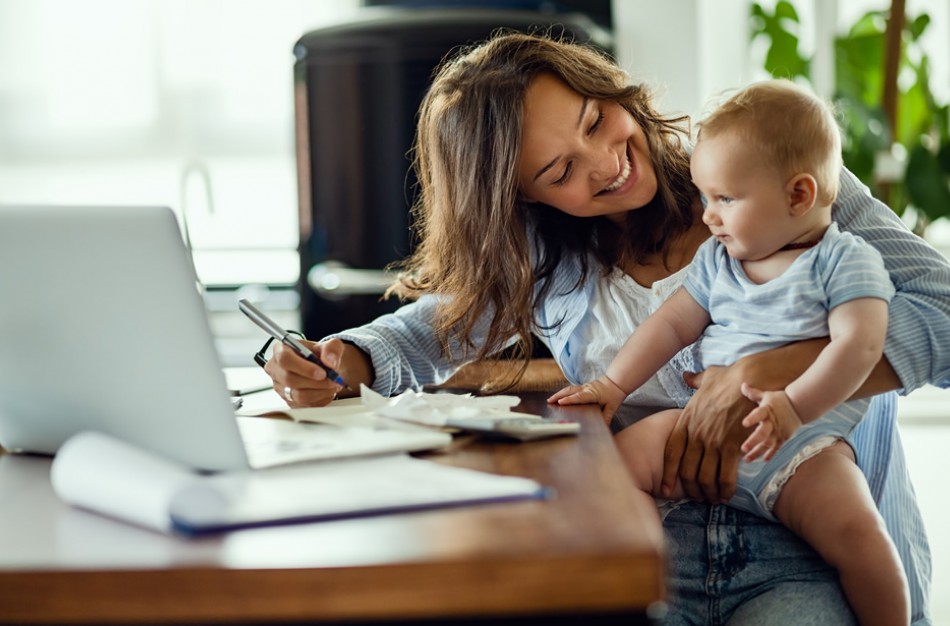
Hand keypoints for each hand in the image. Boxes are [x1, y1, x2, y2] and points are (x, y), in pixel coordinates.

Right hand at [263, 338, 347, 406]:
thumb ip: (332, 348)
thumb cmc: (321, 355)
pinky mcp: (289, 401)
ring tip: (333, 385)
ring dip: (320, 392)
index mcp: (281, 349)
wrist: (323, 368)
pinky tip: (327, 391)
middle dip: (316, 382)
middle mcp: (276, 369)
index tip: (322, 372)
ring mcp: (280, 387)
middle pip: (290, 380)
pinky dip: (320, 399)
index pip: (285, 359)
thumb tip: (330, 361)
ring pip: (298, 396)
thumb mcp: (331, 345)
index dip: (304, 368)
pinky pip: (304, 405)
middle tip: (333, 380)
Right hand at [548, 376, 626, 423]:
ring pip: (569, 389)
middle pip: (570, 391)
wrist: (616, 381)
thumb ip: (607, 417)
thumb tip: (603, 427)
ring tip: (550, 400)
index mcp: (593, 394)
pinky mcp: (583, 387)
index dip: (569, 400)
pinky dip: (563, 393)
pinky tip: (558, 397)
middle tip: (549, 401)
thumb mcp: (612, 407)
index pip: (579, 397)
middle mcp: (586, 389)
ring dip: (559, 393)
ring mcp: (584, 386)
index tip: (560, 402)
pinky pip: (571, 389)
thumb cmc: (614, 394)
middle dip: (558, 395)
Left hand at [661, 366, 752, 502]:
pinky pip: (725, 475)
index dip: (668, 474)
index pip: (671, 453)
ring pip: (705, 477)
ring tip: (713, 499)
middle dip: (691, 489)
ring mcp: (713, 441)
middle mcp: (696, 434)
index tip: (666, 489)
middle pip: (686, 470)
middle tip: (698, 497)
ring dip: (708, 492)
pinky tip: (727, 494)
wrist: (750, 379)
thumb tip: (686, 376)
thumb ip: (694, 381)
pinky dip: (725, 489)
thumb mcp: (706, 378)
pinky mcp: (732, 446)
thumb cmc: (730, 378)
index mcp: (686, 421)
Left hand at [740, 383, 802, 461]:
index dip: (752, 418)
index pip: (758, 414)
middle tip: (743, 449)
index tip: (744, 423)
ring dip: (757, 452)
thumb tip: (742, 384)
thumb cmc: (779, 400)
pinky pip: (776, 448)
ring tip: (747, 459)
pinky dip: (771, 454)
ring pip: (768, 444)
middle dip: (753, 441)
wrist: (800, 406)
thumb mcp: (766, 395)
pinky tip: (763, 460)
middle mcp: (772, 422)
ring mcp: (778, 431)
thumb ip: (753, 393)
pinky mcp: (783, 437)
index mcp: (767, 410)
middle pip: (762, 433)